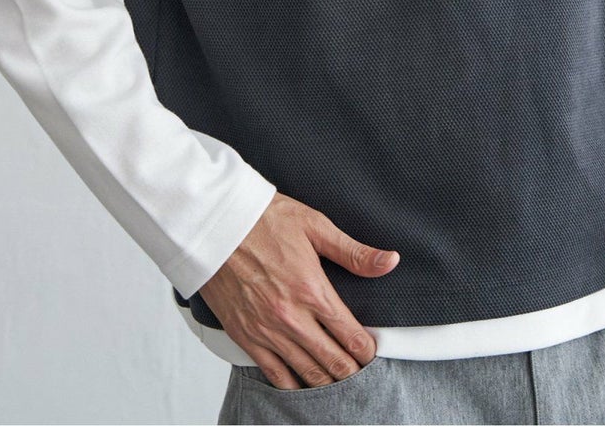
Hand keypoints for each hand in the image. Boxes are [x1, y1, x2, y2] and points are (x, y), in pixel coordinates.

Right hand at [198, 191, 399, 388]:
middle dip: (351, 371)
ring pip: (306, 373)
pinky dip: (293, 385)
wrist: (215, 224)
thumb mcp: (314, 226)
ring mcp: (267, 332)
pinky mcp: (246, 337)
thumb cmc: (264, 219)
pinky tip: (303, 385)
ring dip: (326, 381)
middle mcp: (291, 317)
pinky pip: (274, 375)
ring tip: (339, 382)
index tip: (372, 353)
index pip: (351, 335)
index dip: (367, 350)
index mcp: (312, 290)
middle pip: (332, 361)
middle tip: (361, 373)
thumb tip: (390, 262)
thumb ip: (353, 252)